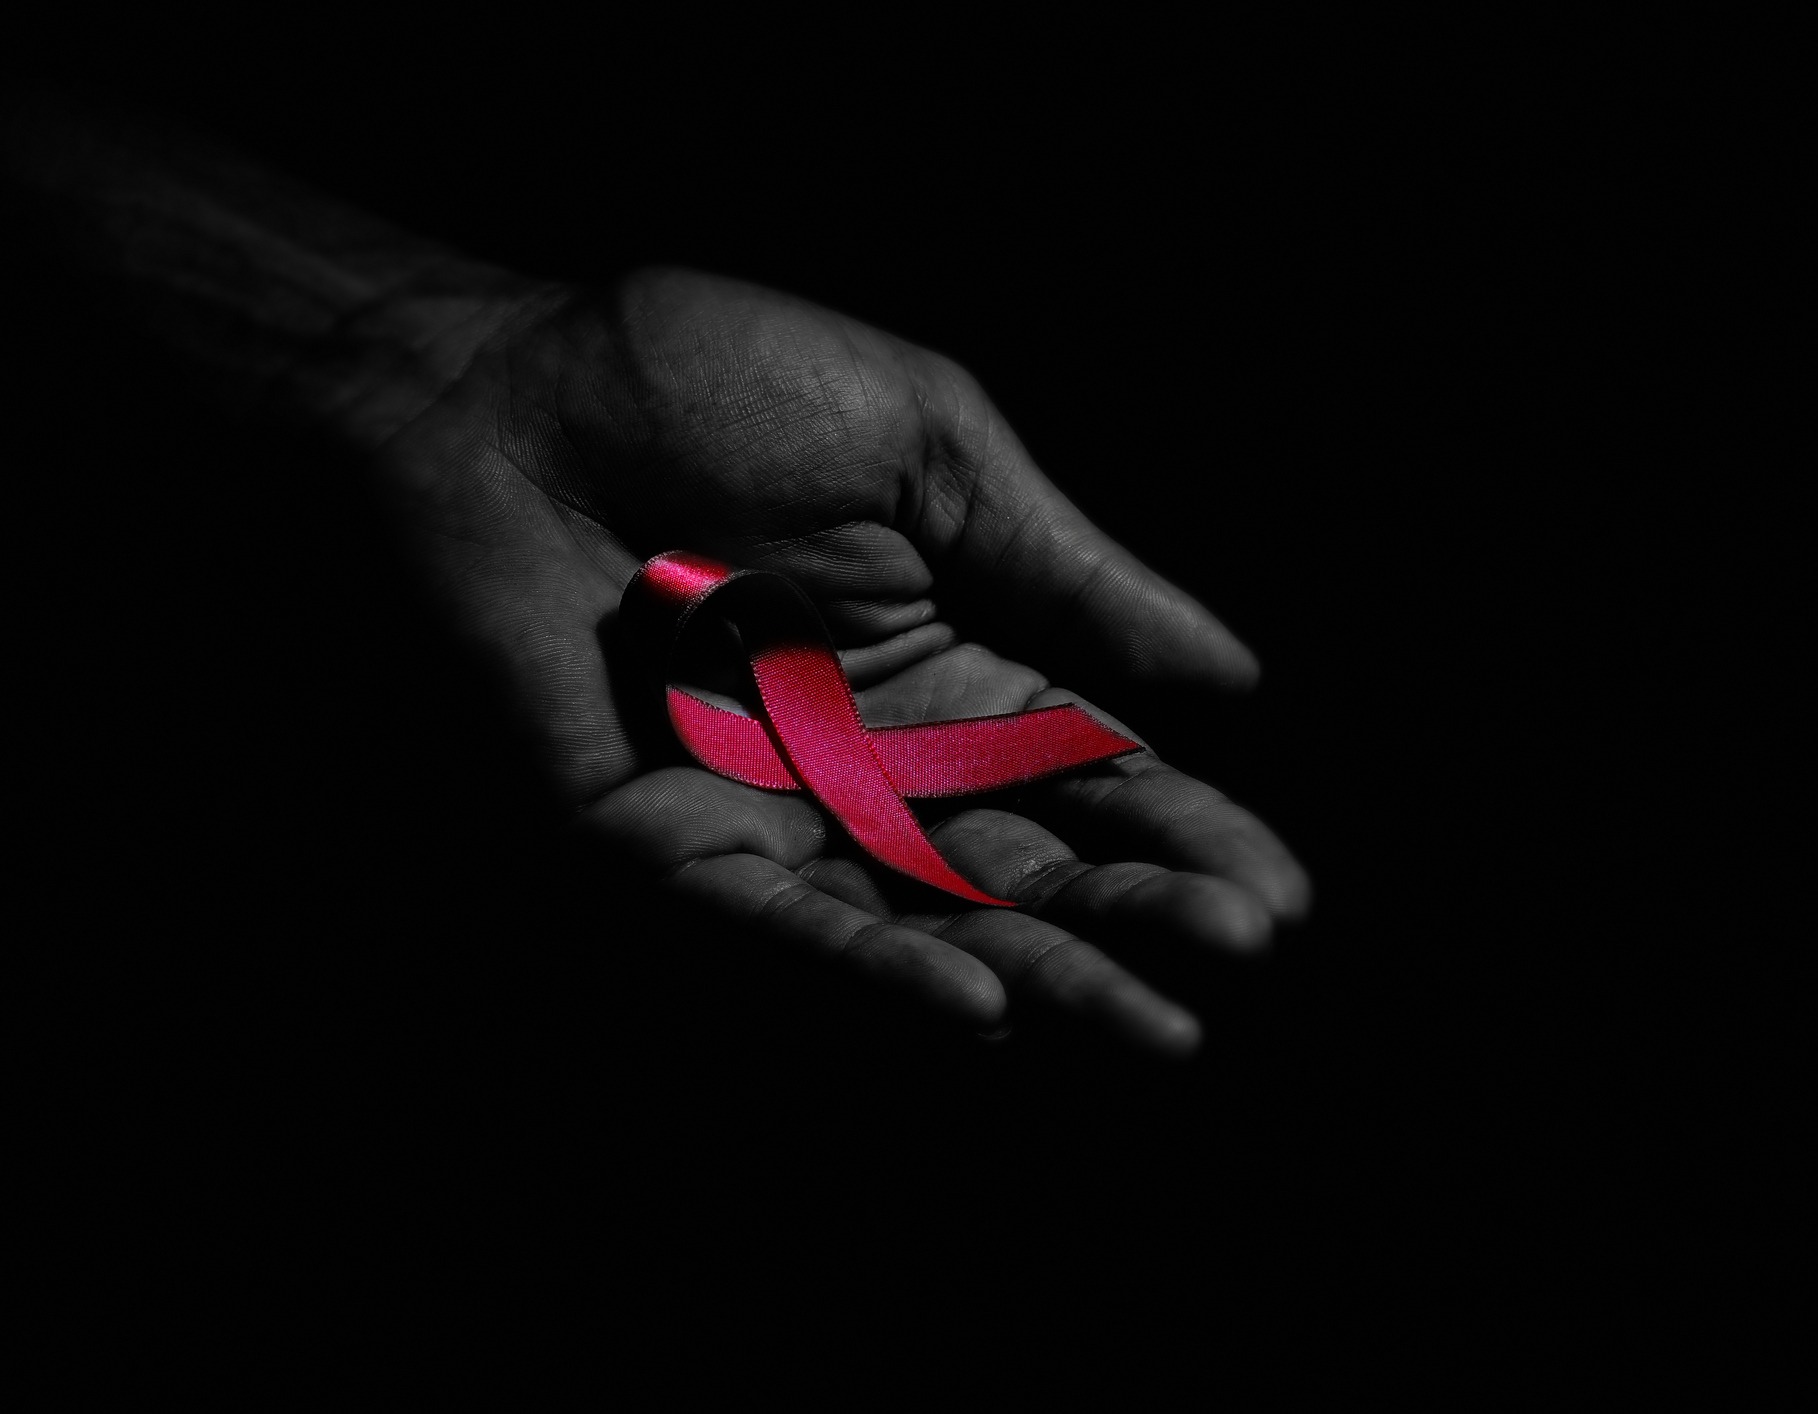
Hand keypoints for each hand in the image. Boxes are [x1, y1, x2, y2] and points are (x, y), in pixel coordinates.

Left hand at [363, 267, 1310, 1054]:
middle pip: (1030, 857)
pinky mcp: (666, 842)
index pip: (1093, 766)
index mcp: (955, 656)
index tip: (1279, 894)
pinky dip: (874, 964)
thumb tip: (1235, 675)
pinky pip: (780, 921)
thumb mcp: (932, 448)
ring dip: (1044, 972)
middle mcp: (881, 753)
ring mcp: (779, 805)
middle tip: (1239, 952)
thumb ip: (1067, 568)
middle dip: (1138, 912)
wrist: (506, 386)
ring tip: (1155, 1027)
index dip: (1184, 828)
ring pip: (928, 914)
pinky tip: (975, 1000)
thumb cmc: (713, 384)